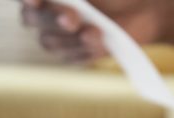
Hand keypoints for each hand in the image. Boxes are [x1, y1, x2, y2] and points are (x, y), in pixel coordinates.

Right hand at [21, 0, 167, 62]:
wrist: (142, 11)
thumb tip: (68, 2)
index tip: (34, 1)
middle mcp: (45, 12)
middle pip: (31, 18)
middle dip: (51, 18)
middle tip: (73, 18)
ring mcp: (57, 36)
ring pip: (49, 41)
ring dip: (73, 37)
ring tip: (97, 30)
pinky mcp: (73, 55)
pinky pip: (70, 57)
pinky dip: (86, 50)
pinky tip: (100, 41)